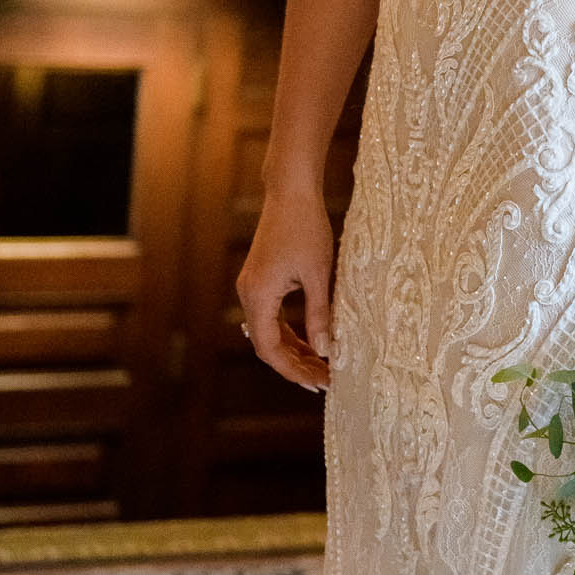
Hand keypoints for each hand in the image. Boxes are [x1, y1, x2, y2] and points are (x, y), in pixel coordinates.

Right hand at [237, 189, 333, 390]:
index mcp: (259, 295)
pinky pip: (272, 316)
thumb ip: (319, 314)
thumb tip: (325, 351)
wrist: (291, 191)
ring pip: (269, 331)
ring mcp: (253, 287)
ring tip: (321, 367)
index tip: (318, 382)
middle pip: (267, 344)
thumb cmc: (306, 228)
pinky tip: (310, 342)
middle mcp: (249, 294)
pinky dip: (290, 332)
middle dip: (295, 364)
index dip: (292, 370)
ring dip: (293, 350)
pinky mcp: (261, 279)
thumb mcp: (318, 274)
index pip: (268, 349)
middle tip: (325, 381)